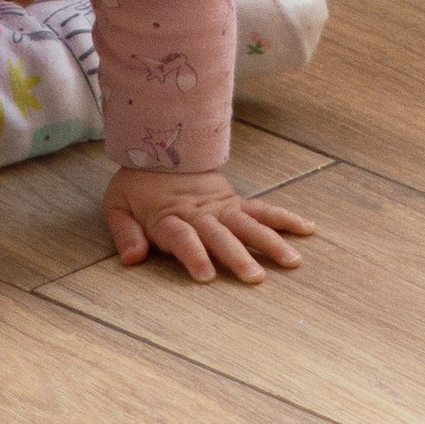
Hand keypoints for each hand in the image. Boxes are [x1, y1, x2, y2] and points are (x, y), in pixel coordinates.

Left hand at [103, 167, 314, 284]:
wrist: (156, 146)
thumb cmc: (137, 184)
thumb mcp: (117, 205)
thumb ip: (125, 233)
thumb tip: (132, 258)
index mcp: (169, 218)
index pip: (182, 238)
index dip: (193, 254)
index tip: (206, 275)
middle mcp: (199, 214)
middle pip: (220, 236)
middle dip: (237, 256)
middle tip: (255, 277)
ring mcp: (221, 208)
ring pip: (248, 225)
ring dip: (270, 242)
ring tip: (292, 261)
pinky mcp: (234, 202)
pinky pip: (262, 210)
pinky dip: (284, 218)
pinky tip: (307, 229)